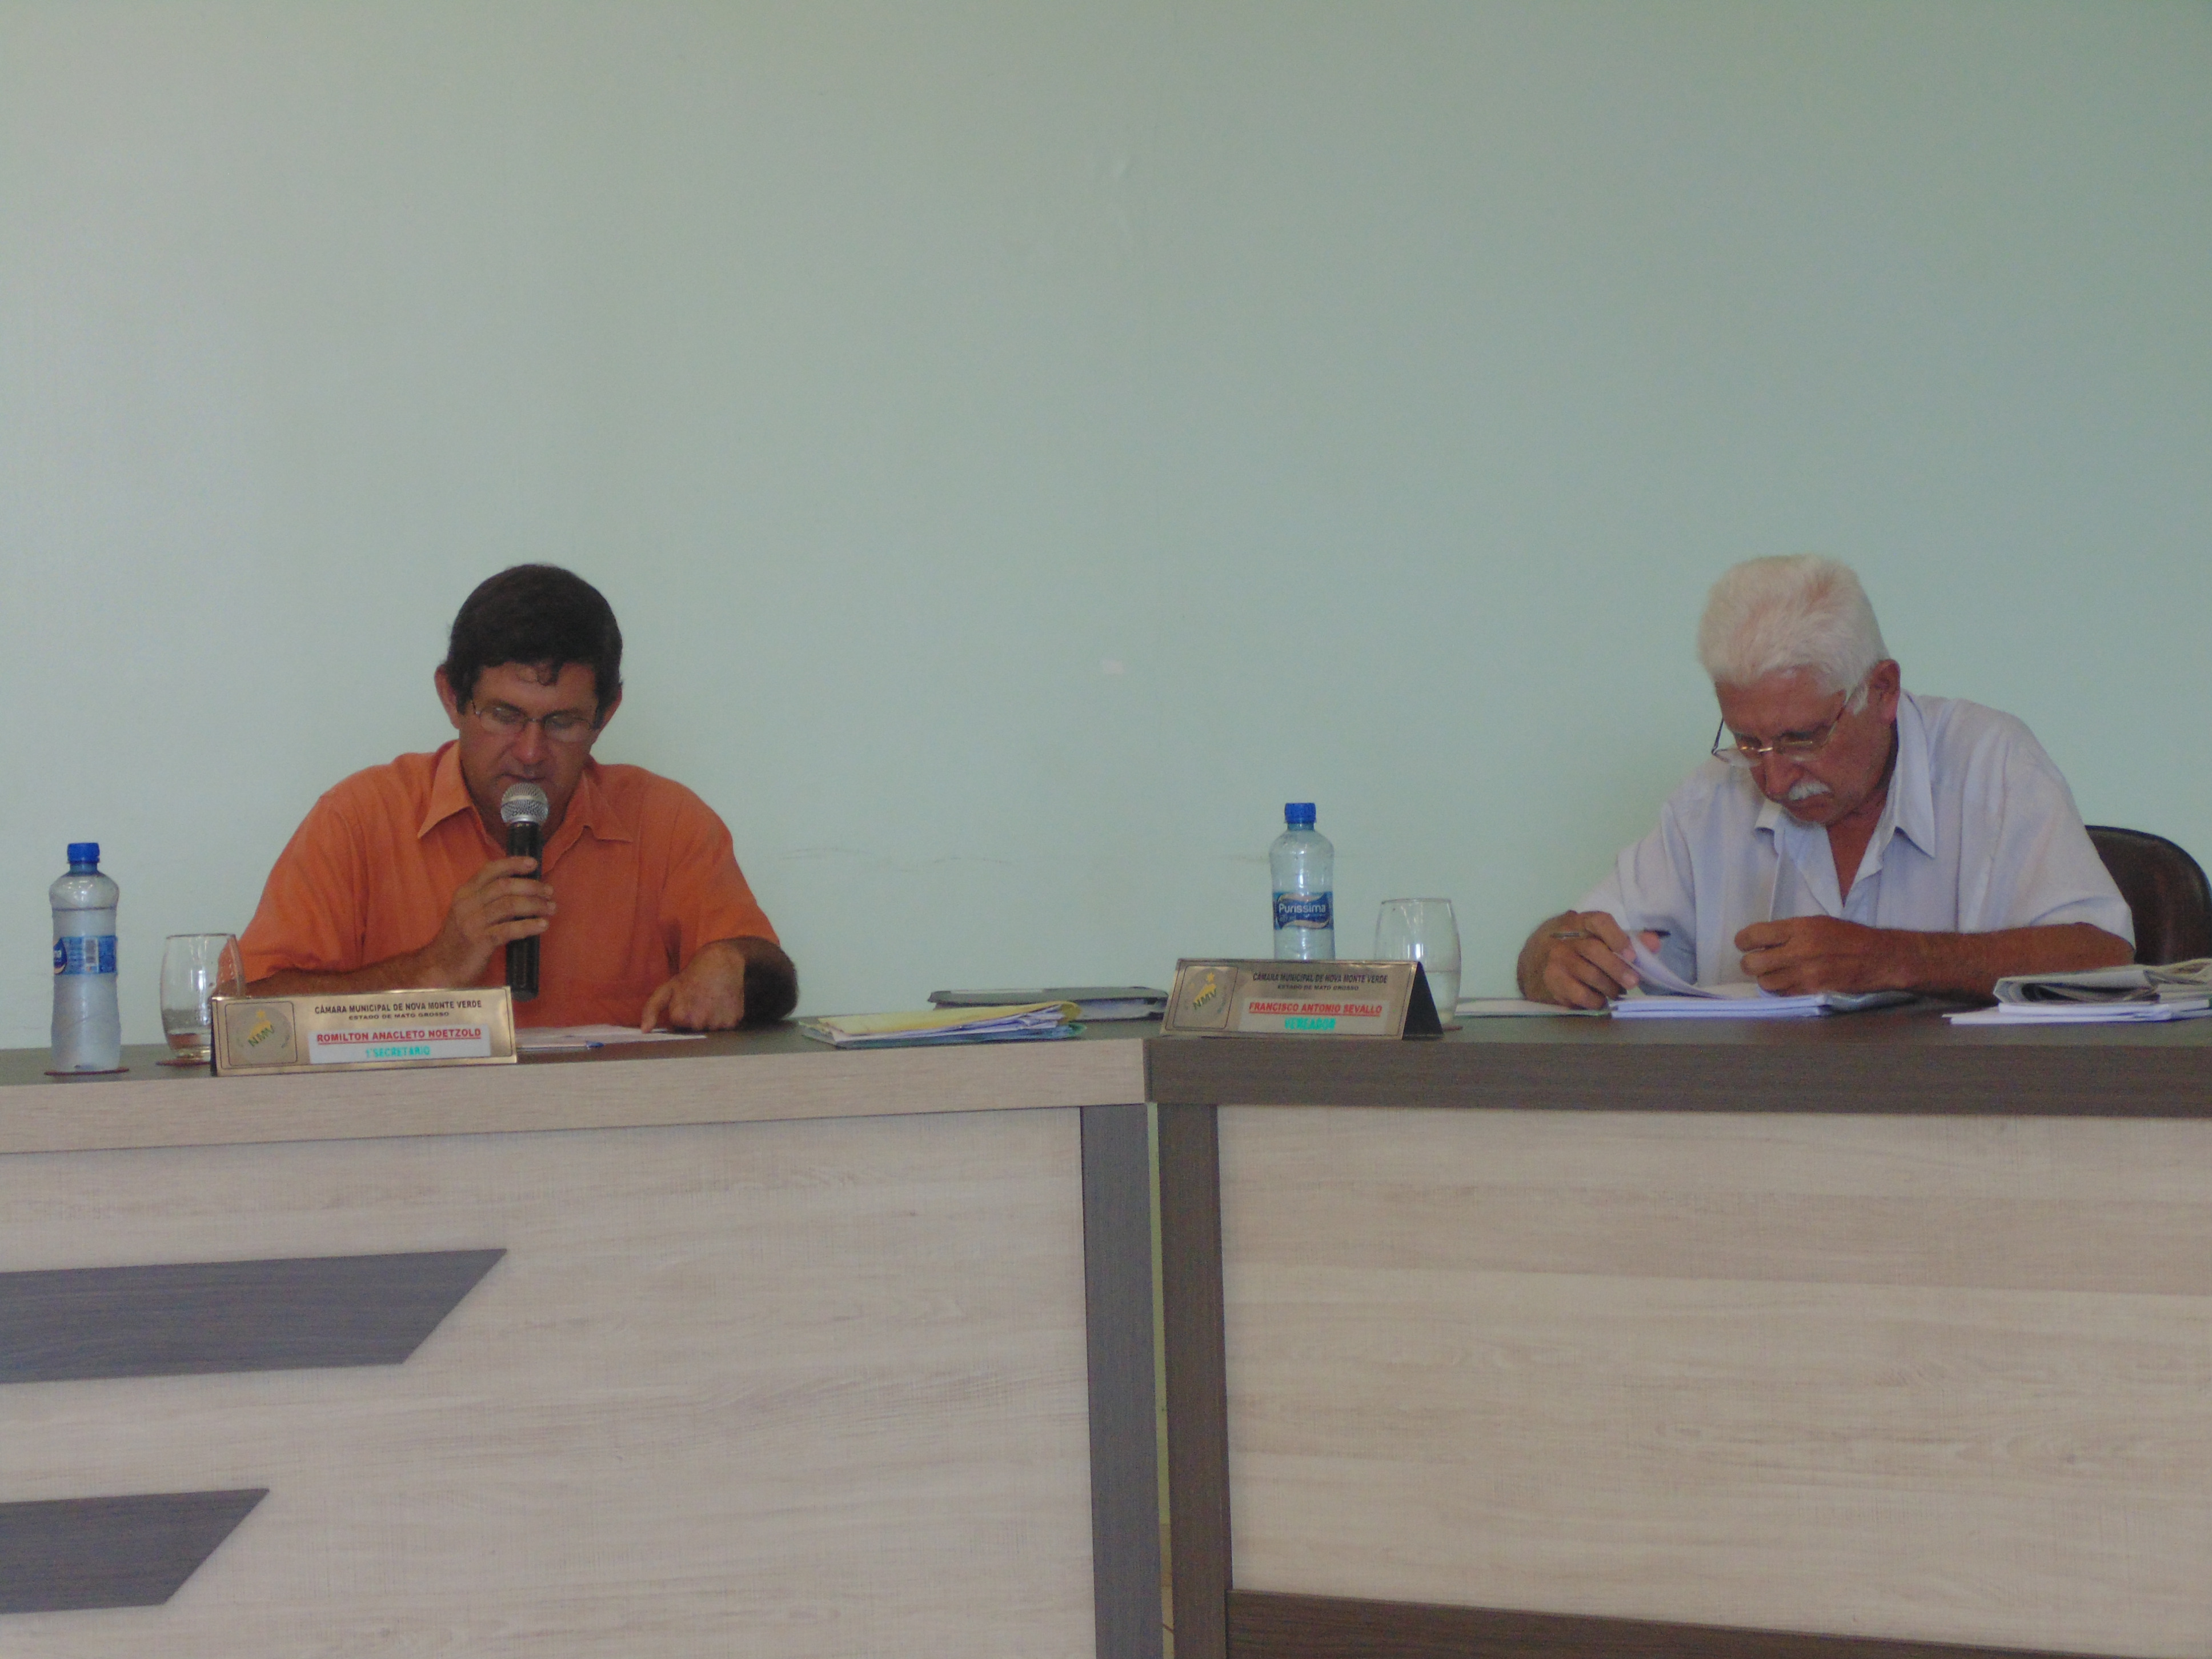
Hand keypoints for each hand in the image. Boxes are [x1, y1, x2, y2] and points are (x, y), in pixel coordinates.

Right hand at [421, 855, 553, 985]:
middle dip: (532, 886)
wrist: (441, 967)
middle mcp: (467, 904)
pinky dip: (529, 926)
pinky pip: (509, 930)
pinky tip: (542, 926)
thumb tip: (523, 888)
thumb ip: (489, 899)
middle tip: (549, 892)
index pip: (490, 870)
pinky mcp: (479, 941)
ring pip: (509, 905)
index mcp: (465, 893)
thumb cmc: (461, 939)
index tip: (533, 863)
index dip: (513, 863)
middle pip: (504, 886)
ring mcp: (473, 922)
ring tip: (550, 908)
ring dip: (535, 905)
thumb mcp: (470, 912)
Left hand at [640, 940, 748, 1031]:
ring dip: (712, 1020)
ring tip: (713, 1001)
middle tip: (700, 1001)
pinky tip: (723, 1003)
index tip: (687, 1003)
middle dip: (697, 1020)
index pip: (679, 1029)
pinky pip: (727, 1027)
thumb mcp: (667, 989)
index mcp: (680, 1016)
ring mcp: (717, 1023)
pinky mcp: (733, 1021)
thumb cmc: (692, 976)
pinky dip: (725, 1018)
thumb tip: (645, 1031)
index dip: (683, 1017)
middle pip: (696, 1032)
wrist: (722, 962)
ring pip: (711, 1030)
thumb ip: (651, 1009)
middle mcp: (699, 1022)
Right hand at [1520, 911, 1654, 1008]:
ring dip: (1610, 987)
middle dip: (1617, 968)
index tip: (1632, 956)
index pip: (1600, 922)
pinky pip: (1579, 994)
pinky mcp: (1553, 980)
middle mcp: (1566, 938)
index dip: (1618, 938)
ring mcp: (1556, 960)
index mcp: (1582, 922)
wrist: (1539, 960)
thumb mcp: (1601, 938)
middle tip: (1633, 982)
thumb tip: (1653, 943)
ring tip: (1618, 991)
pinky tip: (1601, 999)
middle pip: (1593, 950)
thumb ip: (1631, 940)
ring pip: (1588, 974)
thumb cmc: (1580, 948)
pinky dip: (1596, 1000)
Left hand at [1734, 916, 1902, 993]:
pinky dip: (1780, 990)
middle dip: (1749, 963)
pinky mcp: (1813, 991)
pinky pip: (1783, 994)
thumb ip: (1789, 931)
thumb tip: (1763, 940)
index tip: (1743, 944)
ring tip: (1774, 972)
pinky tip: (1787, 982)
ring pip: (1765, 983)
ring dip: (1765, 978)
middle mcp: (1799, 951)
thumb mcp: (1817, 923)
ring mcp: (1805, 974)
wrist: (1879, 958)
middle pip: (1753, 964)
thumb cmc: (1849, 937)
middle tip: (1755, 961)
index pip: (1755, 935)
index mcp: (1799, 929)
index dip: (1743, 941)